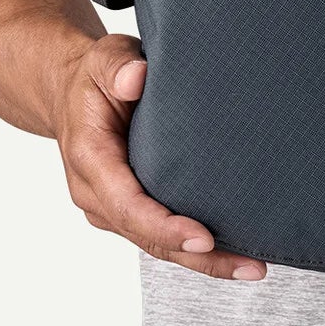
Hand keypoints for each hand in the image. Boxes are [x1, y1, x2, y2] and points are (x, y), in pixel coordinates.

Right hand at [53, 33, 266, 281]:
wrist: (70, 95)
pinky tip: (235, 254)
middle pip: (148, 237)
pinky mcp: (128, 211)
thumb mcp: (104, 58)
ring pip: (157, 245)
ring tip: (254, 267)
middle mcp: (97, 193)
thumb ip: (118, 66)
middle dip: (198, 256)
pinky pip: (160, 237)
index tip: (204, 237)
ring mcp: (112, 208)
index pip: (127, 204)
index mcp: (90, 159)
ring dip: (203, 261)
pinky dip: (195, 250)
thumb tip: (136, 78)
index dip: (164, 225)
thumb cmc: (95, 76)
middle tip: (250, 265)